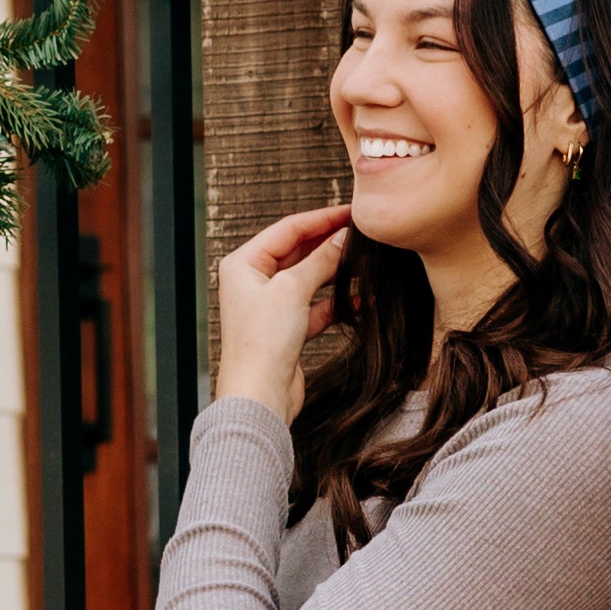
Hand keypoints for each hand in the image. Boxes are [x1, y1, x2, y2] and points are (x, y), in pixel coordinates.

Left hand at [215, 203, 353, 422]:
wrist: (260, 396)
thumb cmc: (261, 344)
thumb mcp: (293, 289)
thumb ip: (320, 260)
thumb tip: (343, 237)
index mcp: (243, 264)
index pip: (288, 229)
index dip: (321, 219)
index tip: (350, 213)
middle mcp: (254, 282)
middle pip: (299, 251)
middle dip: (331, 245)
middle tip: (362, 236)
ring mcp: (271, 306)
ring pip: (310, 279)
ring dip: (337, 273)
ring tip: (367, 264)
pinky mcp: (287, 329)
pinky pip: (317, 306)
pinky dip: (338, 302)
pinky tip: (363, 298)